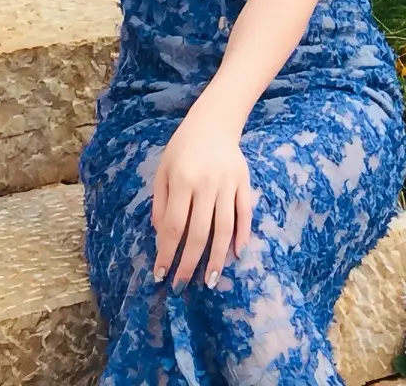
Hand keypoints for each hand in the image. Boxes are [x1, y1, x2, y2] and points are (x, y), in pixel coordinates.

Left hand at [151, 103, 254, 291]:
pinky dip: (243, 236)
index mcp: (182, 180)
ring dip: (216, 258)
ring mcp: (228, 184)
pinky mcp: (245, 182)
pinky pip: (245, 214)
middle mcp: (206, 184)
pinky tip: (236, 255)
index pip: (173, 225)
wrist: (214, 121)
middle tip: (181, 285)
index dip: (166, 253)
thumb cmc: (183, 147)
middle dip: (188, 264)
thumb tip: (160, 236)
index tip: (161, 274)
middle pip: (198, 233)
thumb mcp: (163, 169)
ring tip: (209, 281)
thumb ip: (160, 202)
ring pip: (224, 229)